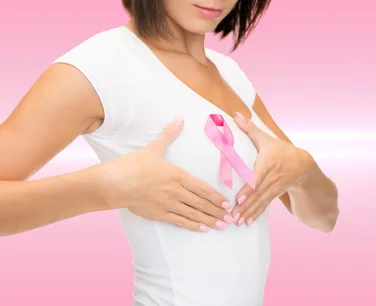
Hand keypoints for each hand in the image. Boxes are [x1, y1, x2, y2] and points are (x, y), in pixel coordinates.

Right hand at [99, 116, 233, 231]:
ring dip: (209, 220)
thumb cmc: (133, 165)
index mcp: (176, 175)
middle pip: (201, 203)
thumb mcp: (153, 148)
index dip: (216, 196)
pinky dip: (193, 226)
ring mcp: (167, 204)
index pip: (202, 188)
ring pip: (193, 214)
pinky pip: (179, 221)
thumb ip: (169, 134)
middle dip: (217, 211)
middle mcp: (175, 192)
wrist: (114, 183)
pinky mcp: (159, 214)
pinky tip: (203, 229)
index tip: (227, 202)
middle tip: (231, 218)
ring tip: (222, 225)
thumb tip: (179, 118)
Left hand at [230, 113, 315, 225]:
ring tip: (237, 222)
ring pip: (260, 202)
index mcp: (269, 163)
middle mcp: (272, 177)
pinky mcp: (275, 194)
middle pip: (257, 193)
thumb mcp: (267, 139)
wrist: (304, 166)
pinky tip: (247, 222)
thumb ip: (250, 128)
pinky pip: (264, 206)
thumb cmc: (281, 151)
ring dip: (248, 213)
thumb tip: (235, 114)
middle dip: (245, 206)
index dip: (249, 189)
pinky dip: (255, 214)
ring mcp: (275, 188)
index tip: (239, 199)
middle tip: (232, 216)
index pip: (258, 178)